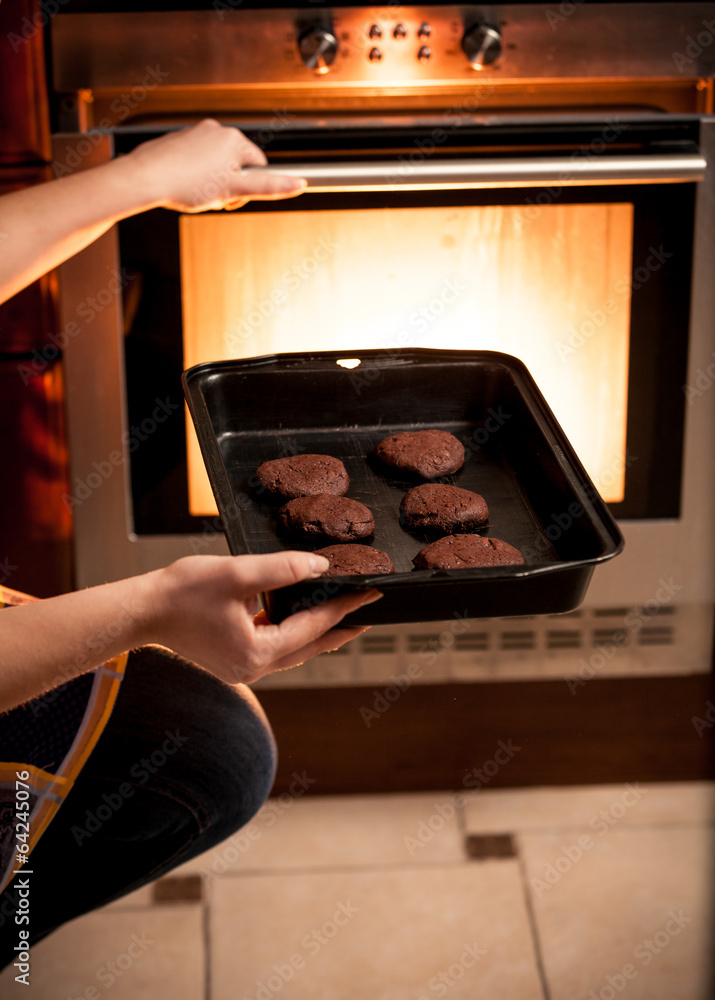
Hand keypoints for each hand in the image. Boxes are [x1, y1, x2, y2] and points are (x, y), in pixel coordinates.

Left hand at [126, 118, 306, 211]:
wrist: (146, 178)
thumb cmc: (187, 184)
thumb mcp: (234, 190)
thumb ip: (269, 187)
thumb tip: (299, 184)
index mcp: (235, 139)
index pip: (259, 167)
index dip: (248, 188)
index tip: (232, 197)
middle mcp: (217, 130)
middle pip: (237, 165)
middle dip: (229, 184)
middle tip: (213, 197)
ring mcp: (196, 133)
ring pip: (216, 164)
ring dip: (211, 181)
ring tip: (195, 192)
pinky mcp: (179, 140)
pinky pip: (196, 160)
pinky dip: (193, 174)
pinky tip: (183, 184)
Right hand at [144, 551, 381, 684]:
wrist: (142, 610)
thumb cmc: (182, 592)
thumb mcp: (236, 574)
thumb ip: (282, 570)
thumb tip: (321, 567)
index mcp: (258, 653)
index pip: (315, 626)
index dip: (345, 607)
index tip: (371, 593)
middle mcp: (254, 669)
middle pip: (311, 646)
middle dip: (342, 627)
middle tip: (370, 611)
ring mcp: (244, 668)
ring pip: (295, 650)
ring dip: (319, 632)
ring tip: (345, 616)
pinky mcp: (234, 660)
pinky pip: (276, 648)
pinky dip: (294, 633)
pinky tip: (302, 620)